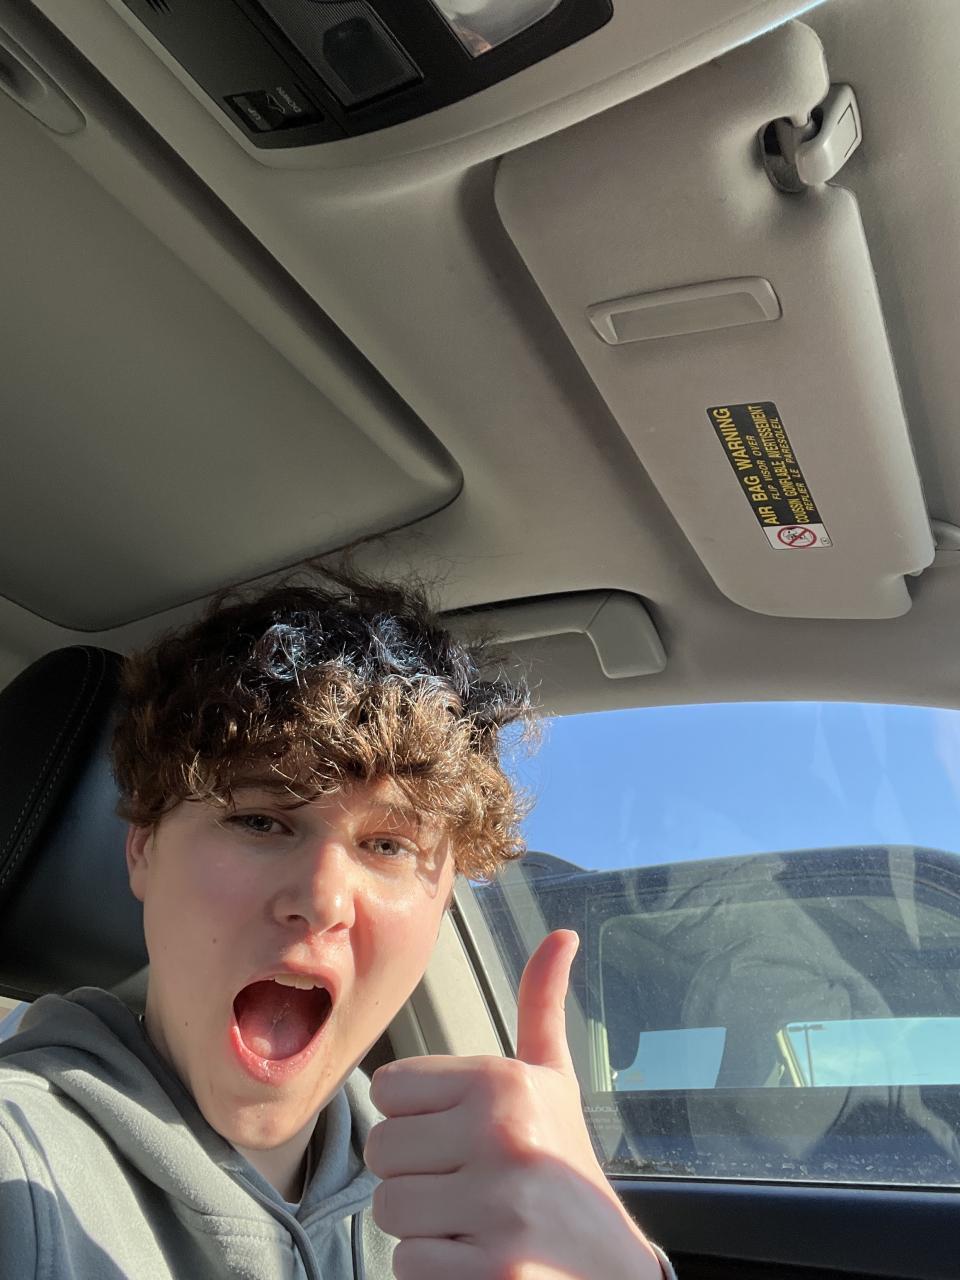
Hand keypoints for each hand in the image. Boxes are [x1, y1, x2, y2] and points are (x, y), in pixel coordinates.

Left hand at [365, 929, 663, 1279]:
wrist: (613, 1271)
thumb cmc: (566, 1169)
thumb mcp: (556, 1083)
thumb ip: (541, 1008)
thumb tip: (561, 934)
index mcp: (505, 1082)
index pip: (387, 1089)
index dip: (416, 1120)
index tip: (459, 1138)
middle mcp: (503, 1135)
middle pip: (381, 1152)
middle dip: (415, 1176)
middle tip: (466, 1187)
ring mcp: (501, 1208)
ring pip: (389, 1210)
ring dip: (422, 1227)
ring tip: (473, 1223)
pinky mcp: (494, 1273)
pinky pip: (408, 1265)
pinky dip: (435, 1271)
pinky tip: (479, 1261)